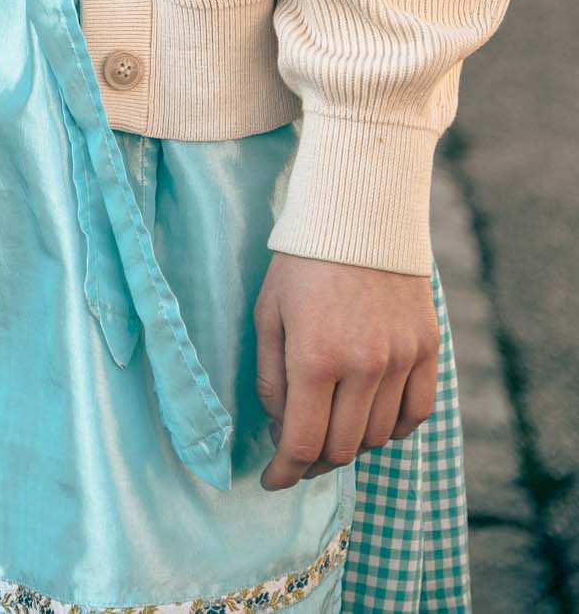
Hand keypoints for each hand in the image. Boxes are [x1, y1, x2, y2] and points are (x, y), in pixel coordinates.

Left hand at [255, 253, 439, 488]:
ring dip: (351, 441)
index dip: (285, 471)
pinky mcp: (427, 350)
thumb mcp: (269, 312)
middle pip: (342, 447)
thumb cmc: (303, 262)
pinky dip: (392, 427)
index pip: (303, 442)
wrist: (360, 214)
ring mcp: (401, 360)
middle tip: (299, 451)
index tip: (272, 481)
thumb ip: (271, 377)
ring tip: (331, 425)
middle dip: (314, 459)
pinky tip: (371, 416)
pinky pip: (415, 414)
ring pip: (378, 436)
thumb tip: (281, 429)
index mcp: (315, 356)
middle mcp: (363, 365)